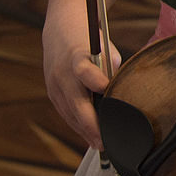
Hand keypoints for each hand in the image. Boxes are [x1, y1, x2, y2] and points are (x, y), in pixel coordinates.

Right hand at [42, 32, 120, 149]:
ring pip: (70, 114)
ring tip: (101, 145)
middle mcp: (63, 74)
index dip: (96, 81)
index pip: (85, 72)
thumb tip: (122, 95)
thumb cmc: (91, 42)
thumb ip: (112, 71)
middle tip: (105, 142)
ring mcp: (55, 86)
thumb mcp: (105, 49)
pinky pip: (66, 114)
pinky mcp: (52, 93)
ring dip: (85, 132)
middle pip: (76, 104)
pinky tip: (90, 137)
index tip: (107, 90)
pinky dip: (78, 125)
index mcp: (78, 58)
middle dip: (92, 126)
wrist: (61, 30)